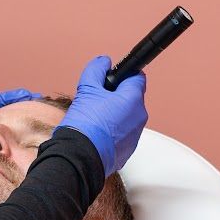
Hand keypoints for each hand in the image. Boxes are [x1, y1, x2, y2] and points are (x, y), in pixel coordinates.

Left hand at [0, 89, 38, 203]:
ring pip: (5, 138)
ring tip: (43, 128)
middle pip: (3, 120)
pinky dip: (15, 153)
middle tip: (43, 107)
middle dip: (22, 112)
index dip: (8, 98)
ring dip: (22, 132)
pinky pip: (2, 157)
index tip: (26, 94)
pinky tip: (29, 154)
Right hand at [56, 55, 147, 176]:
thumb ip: (96, 70)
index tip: (110, 79)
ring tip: (94, 119)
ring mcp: (135, 135)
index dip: (123, 75)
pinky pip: (123, 134)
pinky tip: (96, 133)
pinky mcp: (128, 150)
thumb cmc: (85, 125)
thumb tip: (104, 61)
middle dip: (116, 96)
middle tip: (96, 100)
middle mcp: (139, 117)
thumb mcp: (86, 89)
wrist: (80, 157)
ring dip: (114, 114)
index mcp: (133, 99)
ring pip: (127, 116)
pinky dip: (113, 131)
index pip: (137, 77)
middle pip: (131, 98)